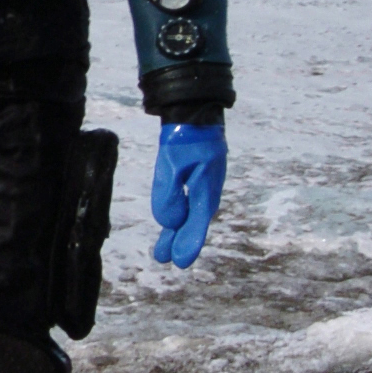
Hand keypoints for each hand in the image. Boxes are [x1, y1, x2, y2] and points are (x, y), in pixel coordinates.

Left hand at [150, 122, 226, 267]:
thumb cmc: (186, 136)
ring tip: (163, 248)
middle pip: (192, 222)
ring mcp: (204, 183)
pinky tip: (174, 221)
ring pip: (190, 213)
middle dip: (179, 240)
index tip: (178, 262)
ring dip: (178, 230)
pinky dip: (180, 213)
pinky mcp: (198, 176)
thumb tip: (169, 222)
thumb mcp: (173, 165)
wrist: (195, 110)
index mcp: (206, 190)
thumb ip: (169, 194)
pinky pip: (189, 201)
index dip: (188, 243)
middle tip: (164, 259)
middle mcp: (208, 190)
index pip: (196, 223)